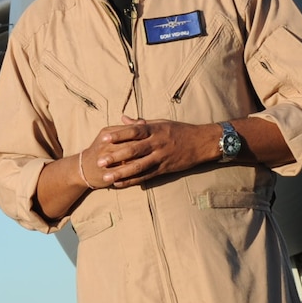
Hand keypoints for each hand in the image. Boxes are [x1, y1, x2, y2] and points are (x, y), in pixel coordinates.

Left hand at [83, 116, 218, 187]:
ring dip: (121, 173)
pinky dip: (132, 181)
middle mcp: (157, 143)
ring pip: (138, 166)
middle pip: (134, 150)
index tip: (104, 137)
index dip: (118, 134)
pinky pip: (146, 177)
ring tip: (106, 178)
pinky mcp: (164, 169)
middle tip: (100, 161)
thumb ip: (141, 122)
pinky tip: (120, 184)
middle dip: (116, 156)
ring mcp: (161, 157)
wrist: (202, 143)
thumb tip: (122, 118)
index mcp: (155, 129)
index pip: (134, 131)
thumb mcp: (161, 122)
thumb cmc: (180, 130)